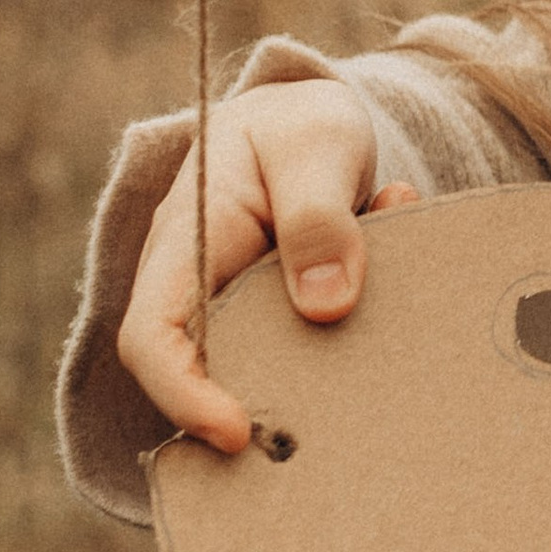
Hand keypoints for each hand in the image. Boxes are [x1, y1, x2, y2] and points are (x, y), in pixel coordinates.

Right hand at [117, 80, 417, 454]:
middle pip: (206, 372)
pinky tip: (398, 298)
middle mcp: (197, 285)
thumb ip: (320, 219)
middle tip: (332, 430)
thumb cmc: (303, 127)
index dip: (182, 394)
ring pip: (264, 369)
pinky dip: (355, 342)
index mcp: (186, 241)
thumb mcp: (318, 147)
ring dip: (322, 375)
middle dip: (259, 411)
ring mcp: (236, 306)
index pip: (151, 336)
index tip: (236, 432)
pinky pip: (309, 350)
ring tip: (383, 360)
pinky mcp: (279, 319)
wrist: (313, 119)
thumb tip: (326, 307)